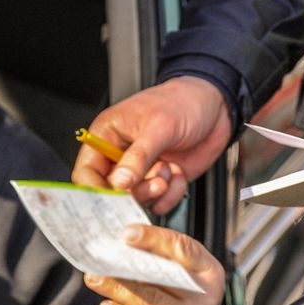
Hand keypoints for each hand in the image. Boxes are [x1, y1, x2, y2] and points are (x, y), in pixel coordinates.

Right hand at [72, 76, 231, 214]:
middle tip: (153, 183)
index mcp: (108, 135)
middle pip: (110, 192)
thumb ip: (138, 156)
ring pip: (136, 200)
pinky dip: (171, 196)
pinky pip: (159, 202)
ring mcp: (142, 170)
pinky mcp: (161, 180)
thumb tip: (119, 182)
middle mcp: (121, 155)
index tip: (113, 198)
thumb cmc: (183, 102)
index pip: (87, 171)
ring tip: (168, 172)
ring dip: (154, 192)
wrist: (216, 105)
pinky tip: (178, 176)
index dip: (95, 189)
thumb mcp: (159, 126)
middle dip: (133, 192)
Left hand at [84, 224, 225, 304]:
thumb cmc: (175, 300)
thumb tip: (122, 242)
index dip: (155, 239)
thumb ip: (159, 260)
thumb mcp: (178, 277)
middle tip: (101, 256)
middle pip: (163, 274)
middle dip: (129, 264)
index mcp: (208, 270)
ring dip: (116, 287)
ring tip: (94, 278)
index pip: (184, 248)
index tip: (127, 234)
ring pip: (148, 299)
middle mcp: (204, 296)